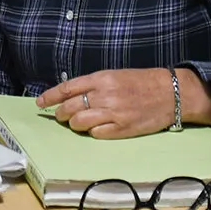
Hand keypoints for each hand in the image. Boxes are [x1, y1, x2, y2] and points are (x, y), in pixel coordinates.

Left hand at [37, 68, 210, 138]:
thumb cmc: (142, 82)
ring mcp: (113, 113)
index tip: (40, 103)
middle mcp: (104, 95)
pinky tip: (95, 129)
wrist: (170, 93)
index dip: (50, 96)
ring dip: (74, 124)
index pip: (67, 88)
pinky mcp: (122, 129)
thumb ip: (94, 84)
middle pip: (70, 107)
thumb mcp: (115, 75)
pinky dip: (92, 132)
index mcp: (101, 78)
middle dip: (60, 114)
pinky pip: (97, 134)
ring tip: (77, 123)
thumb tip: (72, 95)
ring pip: (80, 122)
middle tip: (60, 116)